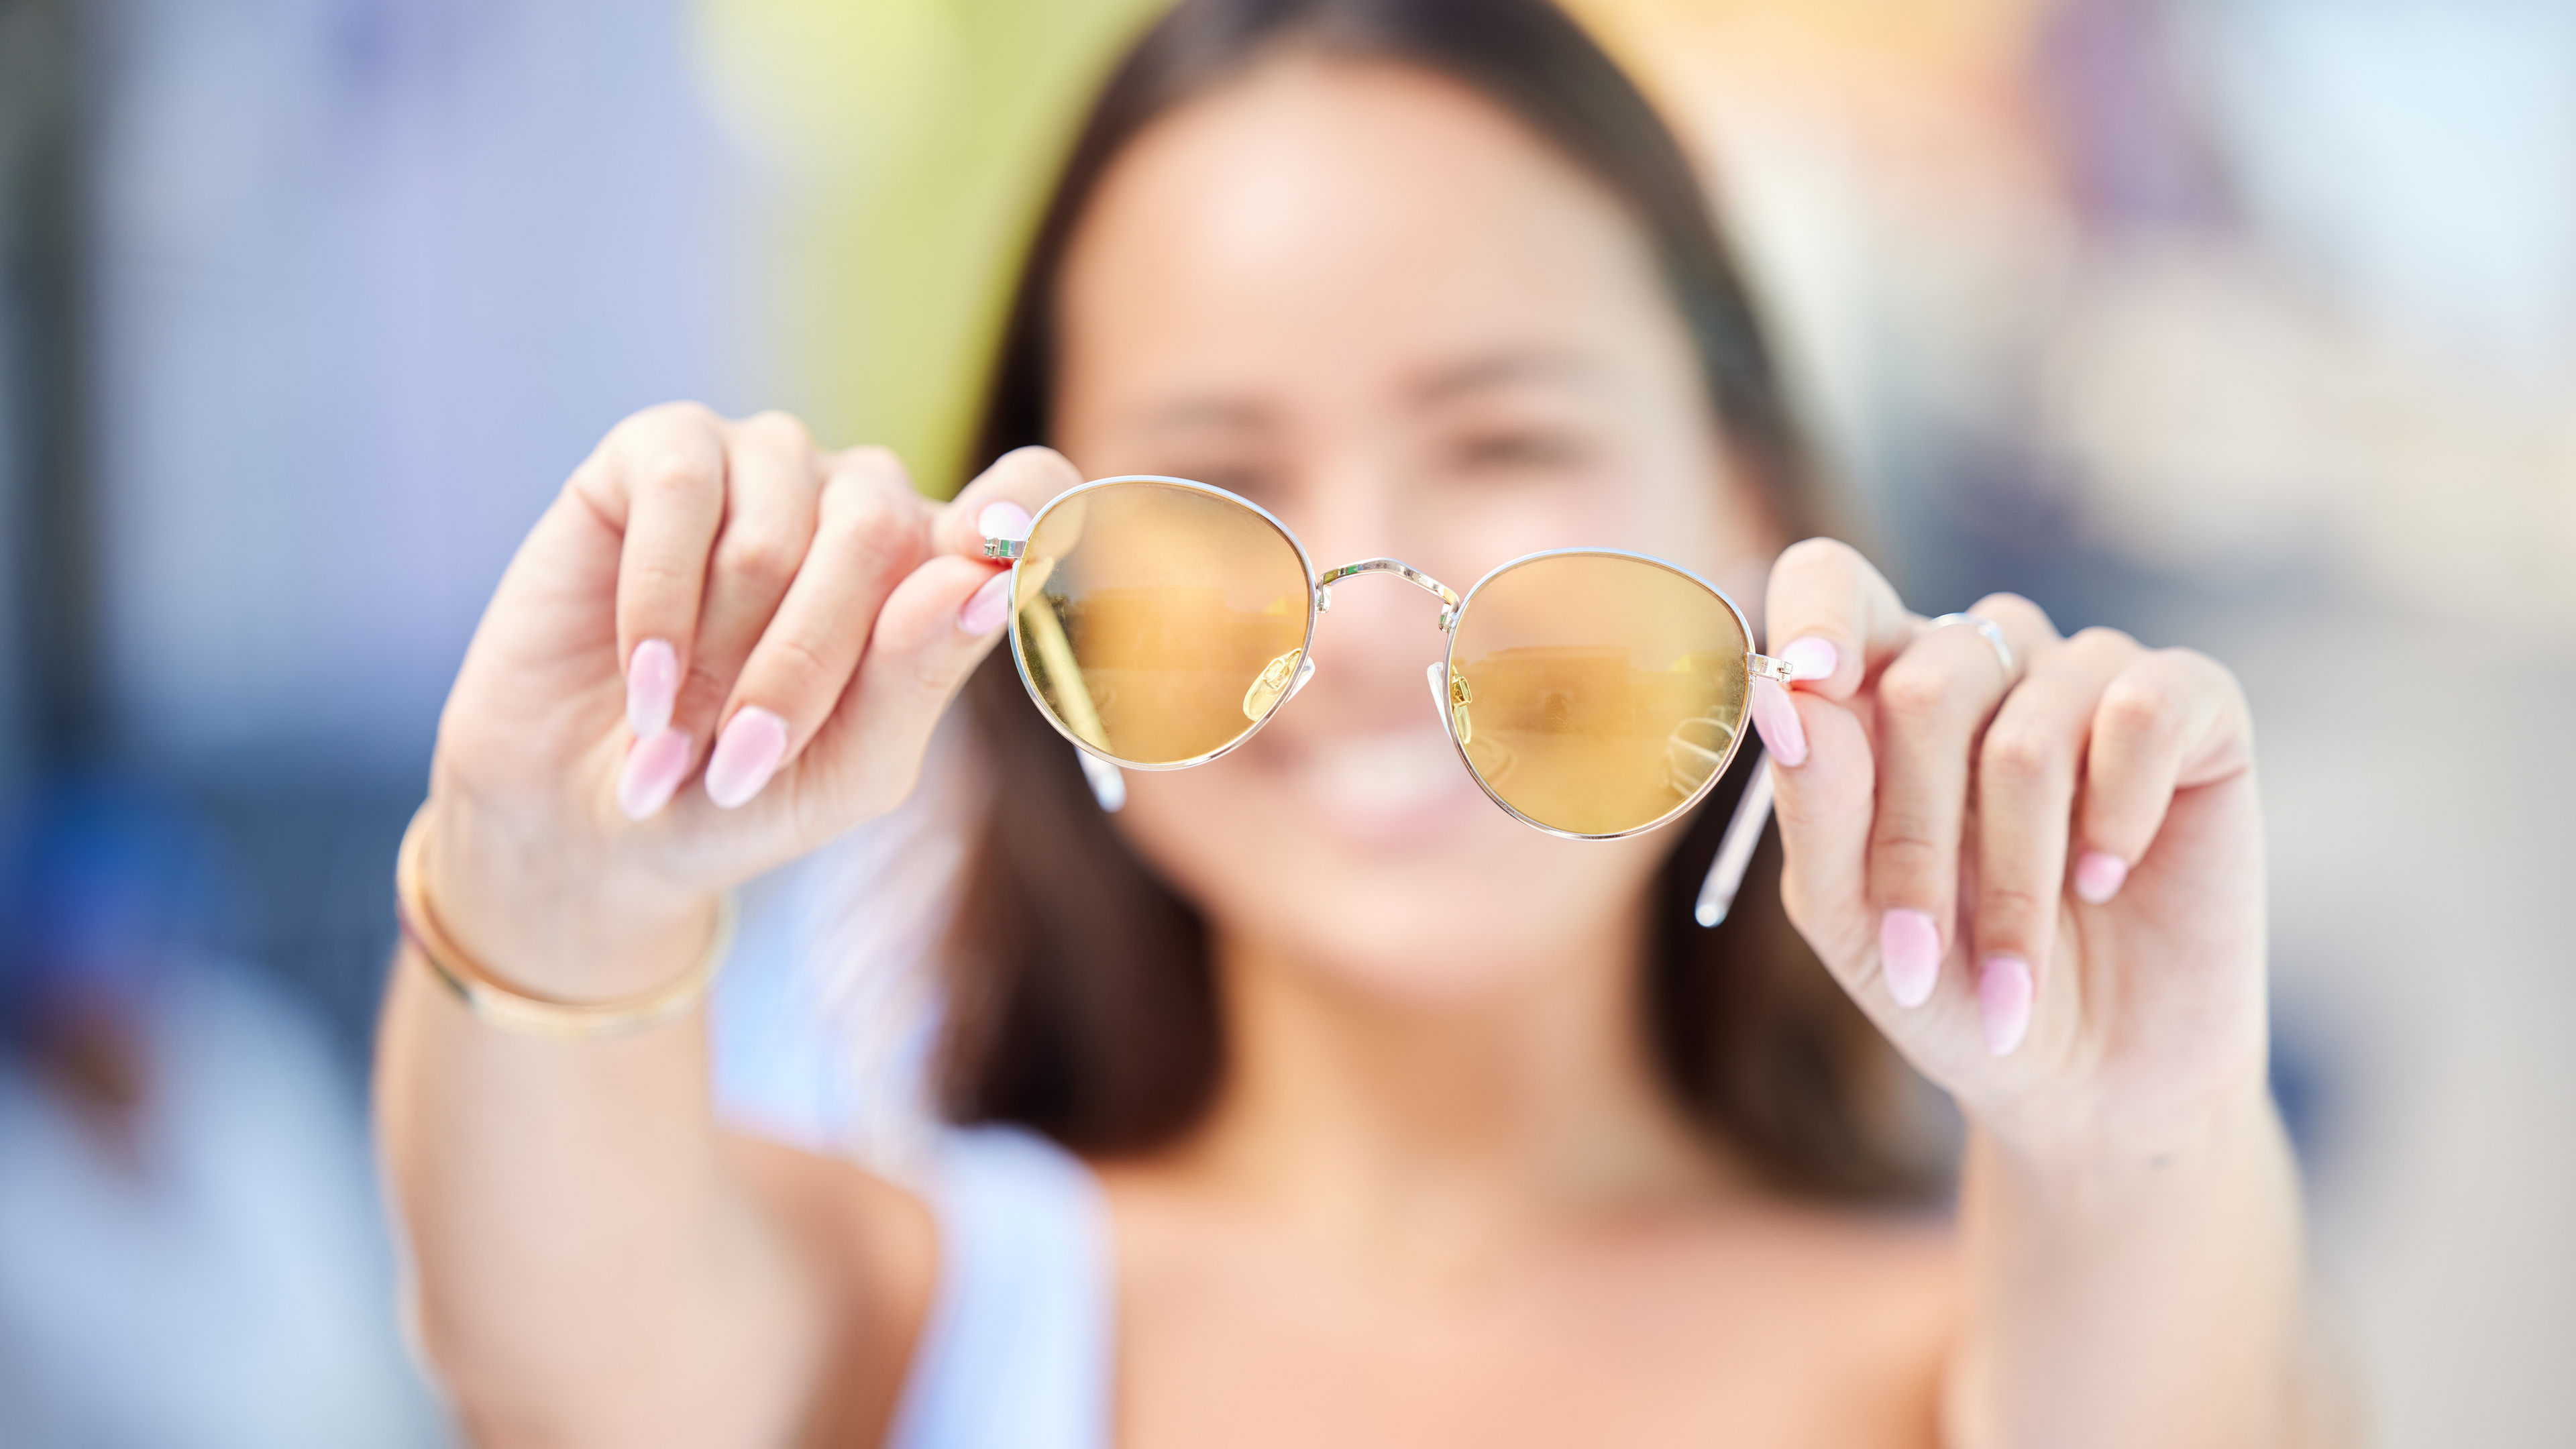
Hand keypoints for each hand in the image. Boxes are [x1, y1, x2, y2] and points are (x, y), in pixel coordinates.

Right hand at [424, 403, 1077, 994]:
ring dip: (719, 655)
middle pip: (883, 531)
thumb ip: (917, 678)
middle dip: (806, 664)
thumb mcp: (847, 769)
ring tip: (674, 735)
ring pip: (776, 529)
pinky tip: (643, 676)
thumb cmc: (737, 796)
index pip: (1031, 495)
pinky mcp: (660, 450)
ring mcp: (764, 464)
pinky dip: (657, 602)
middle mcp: (860, 501)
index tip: (994, 558)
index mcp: (935, 571)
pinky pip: (681, 491)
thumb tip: (971, 578)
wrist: (586, 819)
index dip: (1030, 511)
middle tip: (740, 762)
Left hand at [1753, 539, 2265, 1162]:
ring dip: (2016, 873)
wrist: (2085, 1077)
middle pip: (1928, 682)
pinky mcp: (2193, 704)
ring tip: (2016, 970)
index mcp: (1875, 691)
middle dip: (1918, 840)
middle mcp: (1981, 660)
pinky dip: (2118, 811)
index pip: (1831, 583)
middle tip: (1919, 958)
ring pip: (2031, 727)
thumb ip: (1816, 807)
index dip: (1819, 613)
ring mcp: (2085, 674)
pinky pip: (2143, 711)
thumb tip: (1784, 699)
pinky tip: (2107, 877)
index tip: (1812, 679)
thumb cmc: (1948, 985)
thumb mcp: (1854, 918)